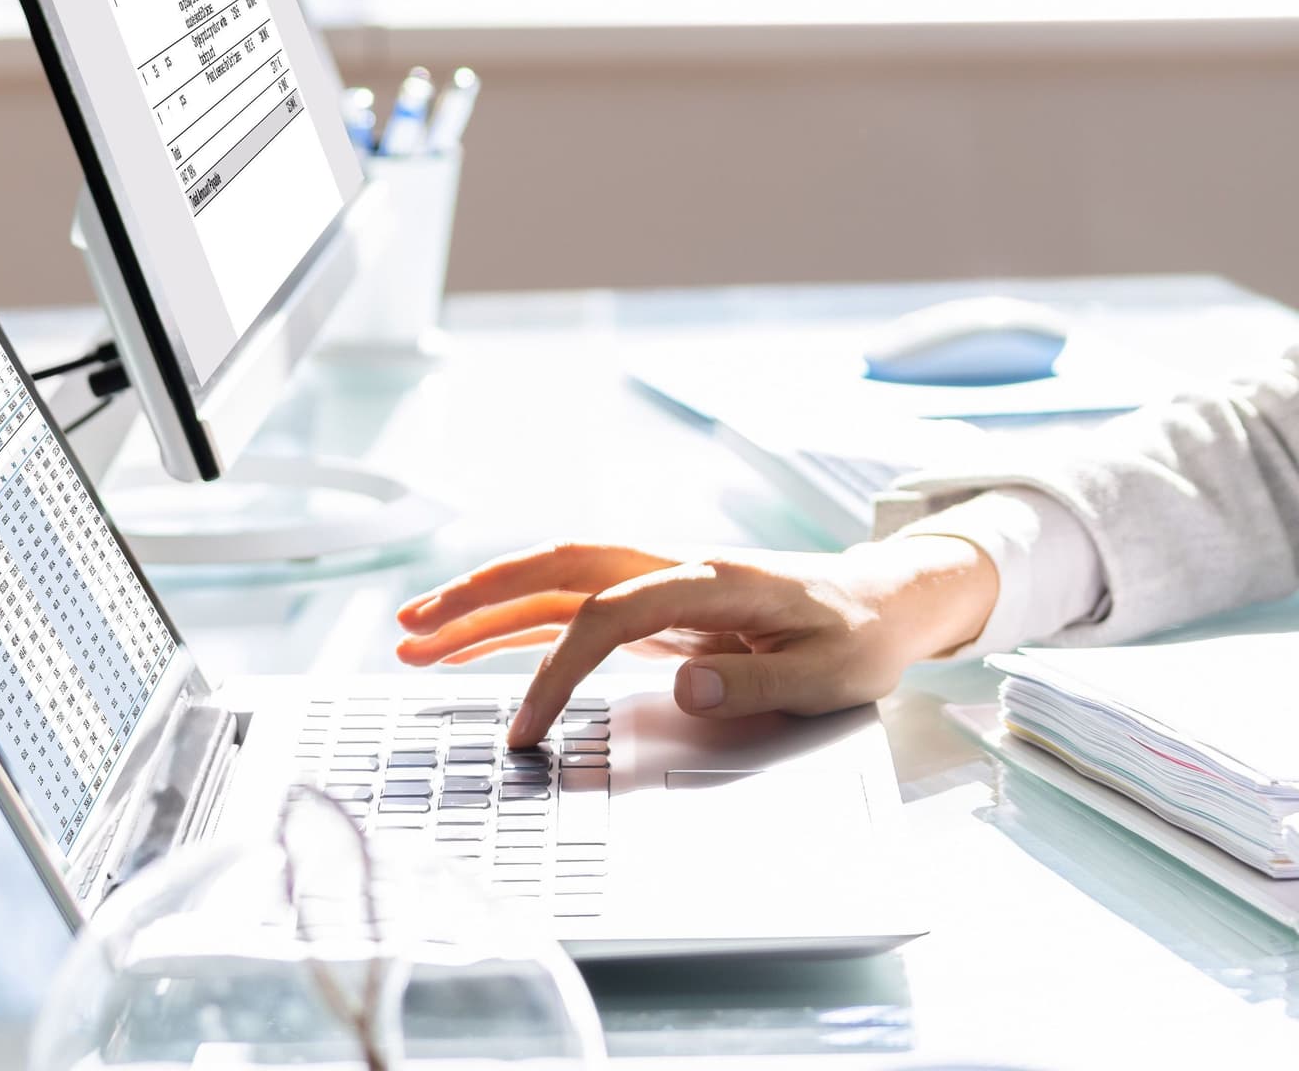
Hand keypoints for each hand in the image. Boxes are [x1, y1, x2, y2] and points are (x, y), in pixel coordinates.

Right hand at [392, 537, 1000, 748]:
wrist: (886, 600)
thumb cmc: (859, 636)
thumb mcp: (827, 672)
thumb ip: (754, 681)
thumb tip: (684, 691)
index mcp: (714, 580)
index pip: (610, 615)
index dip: (557, 669)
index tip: (524, 730)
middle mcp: (676, 568)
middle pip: (560, 568)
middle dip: (481, 596)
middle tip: (411, 631)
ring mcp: (662, 582)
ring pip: (557, 581)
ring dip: (485, 604)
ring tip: (412, 637)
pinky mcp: (658, 604)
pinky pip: (574, 606)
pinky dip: (519, 622)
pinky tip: (473, 644)